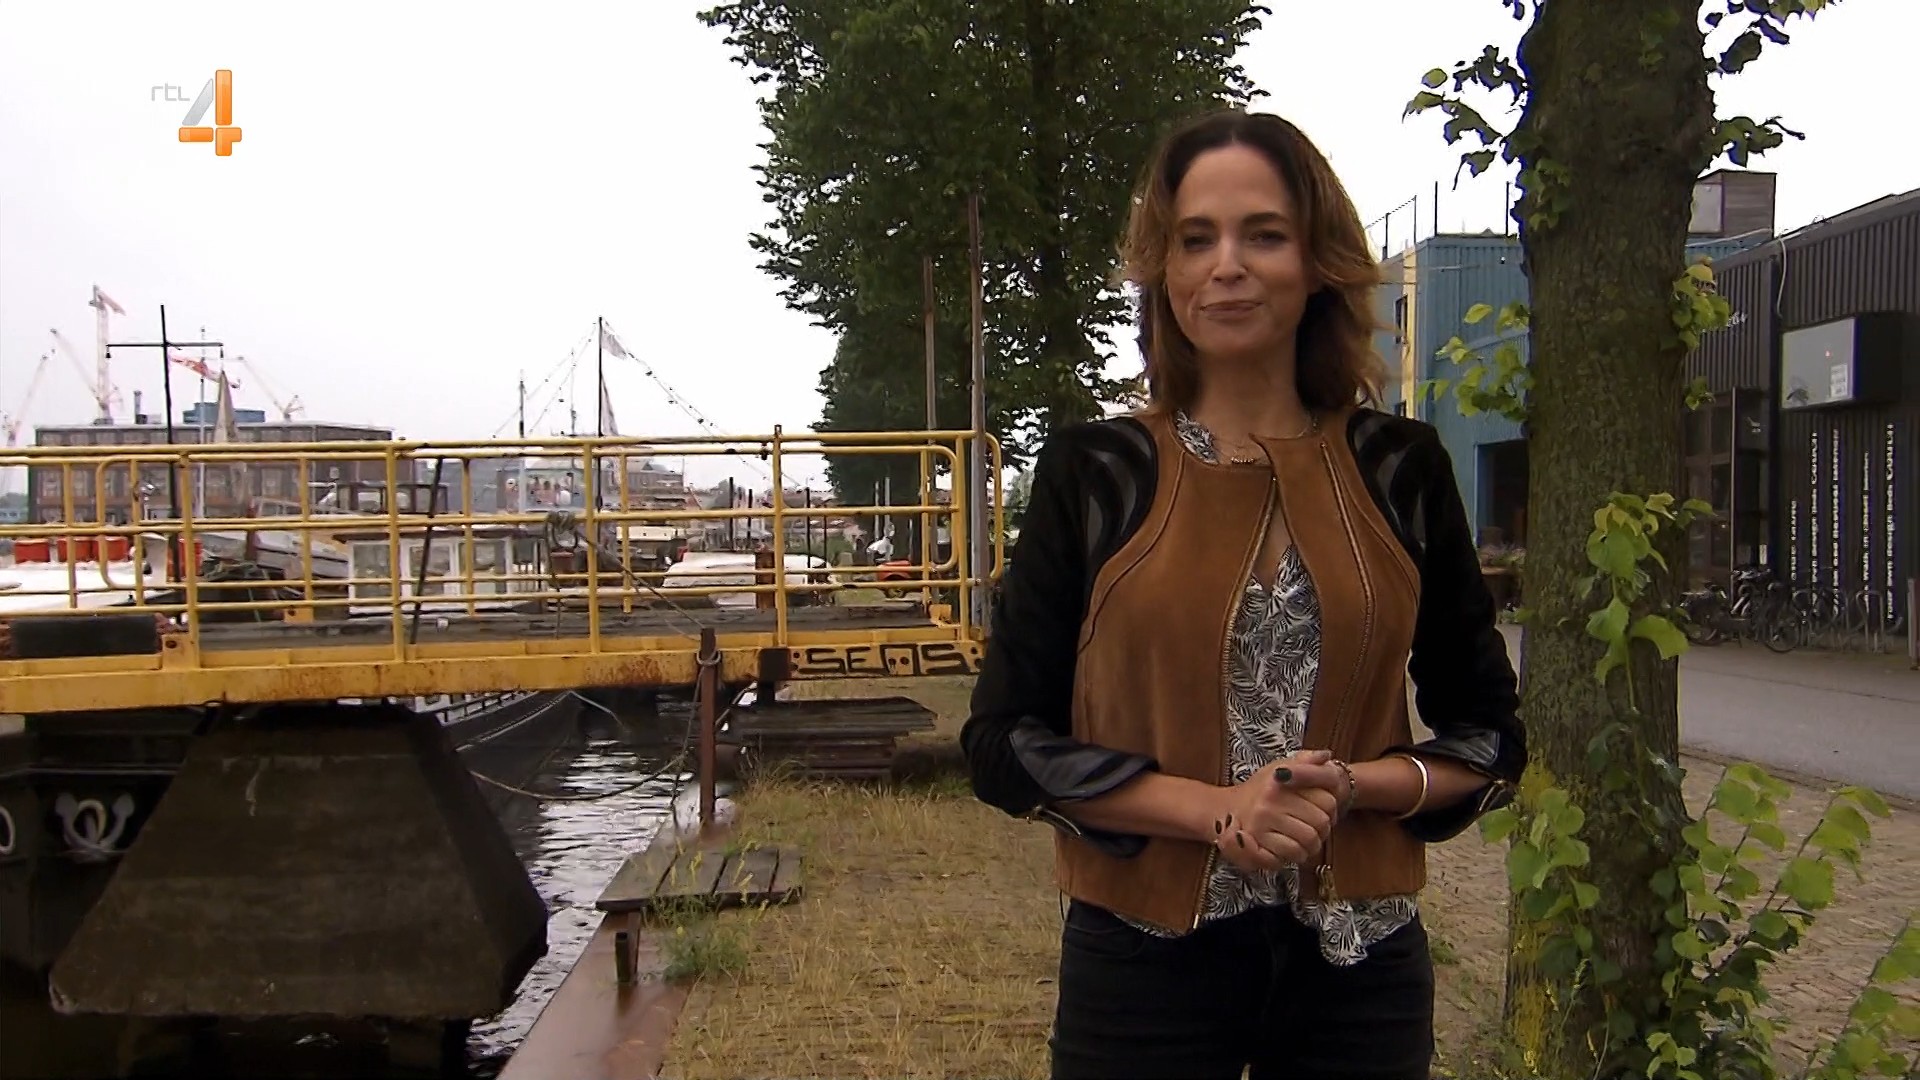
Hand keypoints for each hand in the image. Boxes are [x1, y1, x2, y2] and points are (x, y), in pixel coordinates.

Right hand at [1210, 750, 1341, 872]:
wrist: (1226, 809)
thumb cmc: (1258, 790)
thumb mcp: (1279, 767)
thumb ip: (1304, 761)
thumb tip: (1326, 755)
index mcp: (1279, 780)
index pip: (1327, 800)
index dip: (1331, 810)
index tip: (1324, 813)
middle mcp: (1270, 800)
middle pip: (1321, 823)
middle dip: (1323, 831)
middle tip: (1315, 832)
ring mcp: (1262, 823)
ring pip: (1308, 841)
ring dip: (1311, 846)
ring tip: (1304, 843)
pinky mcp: (1256, 844)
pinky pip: (1291, 854)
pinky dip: (1295, 856)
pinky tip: (1292, 850)